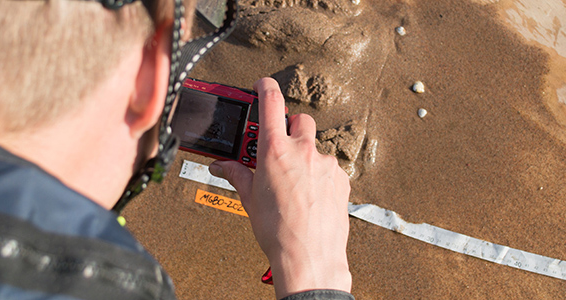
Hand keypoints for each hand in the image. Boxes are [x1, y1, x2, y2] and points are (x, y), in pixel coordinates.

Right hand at [209, 77, 351, 297]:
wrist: (309, 256)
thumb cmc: (279, 231)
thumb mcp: (249, 200)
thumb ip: (238, 175)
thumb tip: (224, 166)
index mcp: (275, 151)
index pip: (271, 102)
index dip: (266, 88)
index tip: (263, 85)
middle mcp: (303, 151)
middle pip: (299, 121)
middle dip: (289, 130)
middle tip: (277, 149)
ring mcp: (325, 164)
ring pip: (315, 146)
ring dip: (305, 156)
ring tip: (294, 183)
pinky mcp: (340, 178)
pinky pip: (328, 167)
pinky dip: (319, 175)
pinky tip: (310, 195)